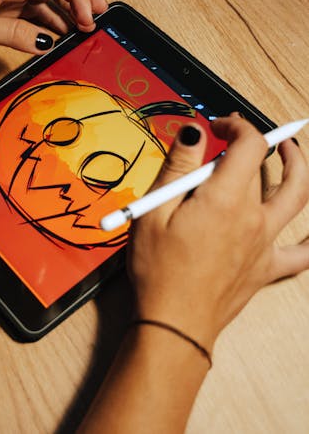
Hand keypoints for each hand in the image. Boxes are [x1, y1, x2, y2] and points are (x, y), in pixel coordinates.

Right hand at [128, 114, 308, 351]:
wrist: (173, 322)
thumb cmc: (158, 270)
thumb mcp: (154, 211)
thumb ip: (177, 167)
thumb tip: (192, 131)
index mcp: (225, 199)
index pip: (248, 145)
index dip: (235, 126)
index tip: (215, 127)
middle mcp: (253, 217)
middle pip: (261, 169)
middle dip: (246, 147)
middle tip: (225, 142)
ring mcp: (264, 243)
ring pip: (296, 196)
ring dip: (297, 168)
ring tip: (291, 152)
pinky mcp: (265, 268)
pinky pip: (303, 254)